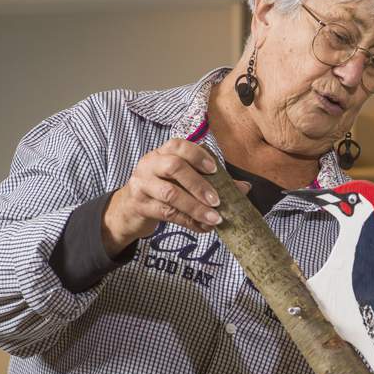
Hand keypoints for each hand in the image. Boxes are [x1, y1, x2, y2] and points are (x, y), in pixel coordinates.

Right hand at [102, 138, 247, 254]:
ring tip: (214, 218)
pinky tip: (203, 227)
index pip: (178, 145)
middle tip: (217, 200)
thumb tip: (244, 188)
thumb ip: (211, 181)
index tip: (215, 169)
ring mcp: (142, 184)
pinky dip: (188, 221)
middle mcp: (150, 164)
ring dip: (196, 207)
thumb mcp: (182, 181)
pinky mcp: (140, 205)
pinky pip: (166, 213)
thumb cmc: (162, 189)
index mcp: (162, 153)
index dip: (197, 155)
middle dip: (199, 184)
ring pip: (170, 194)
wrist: (130, 208)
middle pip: (174, 167)